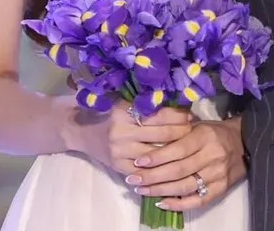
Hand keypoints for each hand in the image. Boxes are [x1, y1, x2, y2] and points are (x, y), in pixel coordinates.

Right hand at [70, 100, 192, 177]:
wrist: (81, 131)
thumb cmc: (108, 113)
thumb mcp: (124, 102)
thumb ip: (146, 104)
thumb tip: (180, 102)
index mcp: (124, 111)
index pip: (159, 114)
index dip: (178, 115)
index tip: (189, 115)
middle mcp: (121, 132)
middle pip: (162, 135)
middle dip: (181, 132)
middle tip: (192, 130)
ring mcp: (119, 152)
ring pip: (157, 154)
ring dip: (174, 151)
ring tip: (186, 146)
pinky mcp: (118, 167)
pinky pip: (146, 171)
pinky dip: (160, 168)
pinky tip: (172, 164)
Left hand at [127, 118, 246, 211]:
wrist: (244, 143)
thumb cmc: (214, 132)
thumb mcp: (196, 124)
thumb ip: (175, 128)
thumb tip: (146, 129)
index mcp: (205, 137)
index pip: (178, 150)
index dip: (157, 157)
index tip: (138, 162)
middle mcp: (212, 156)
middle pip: (178, 170)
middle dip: (152, 177)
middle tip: (133, 180)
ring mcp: (217, 175)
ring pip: (185, 187)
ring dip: (160, 191)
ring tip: (142, 190)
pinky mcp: (220, 189)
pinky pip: (197, 201)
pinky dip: (178, 205)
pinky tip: (162, 203)